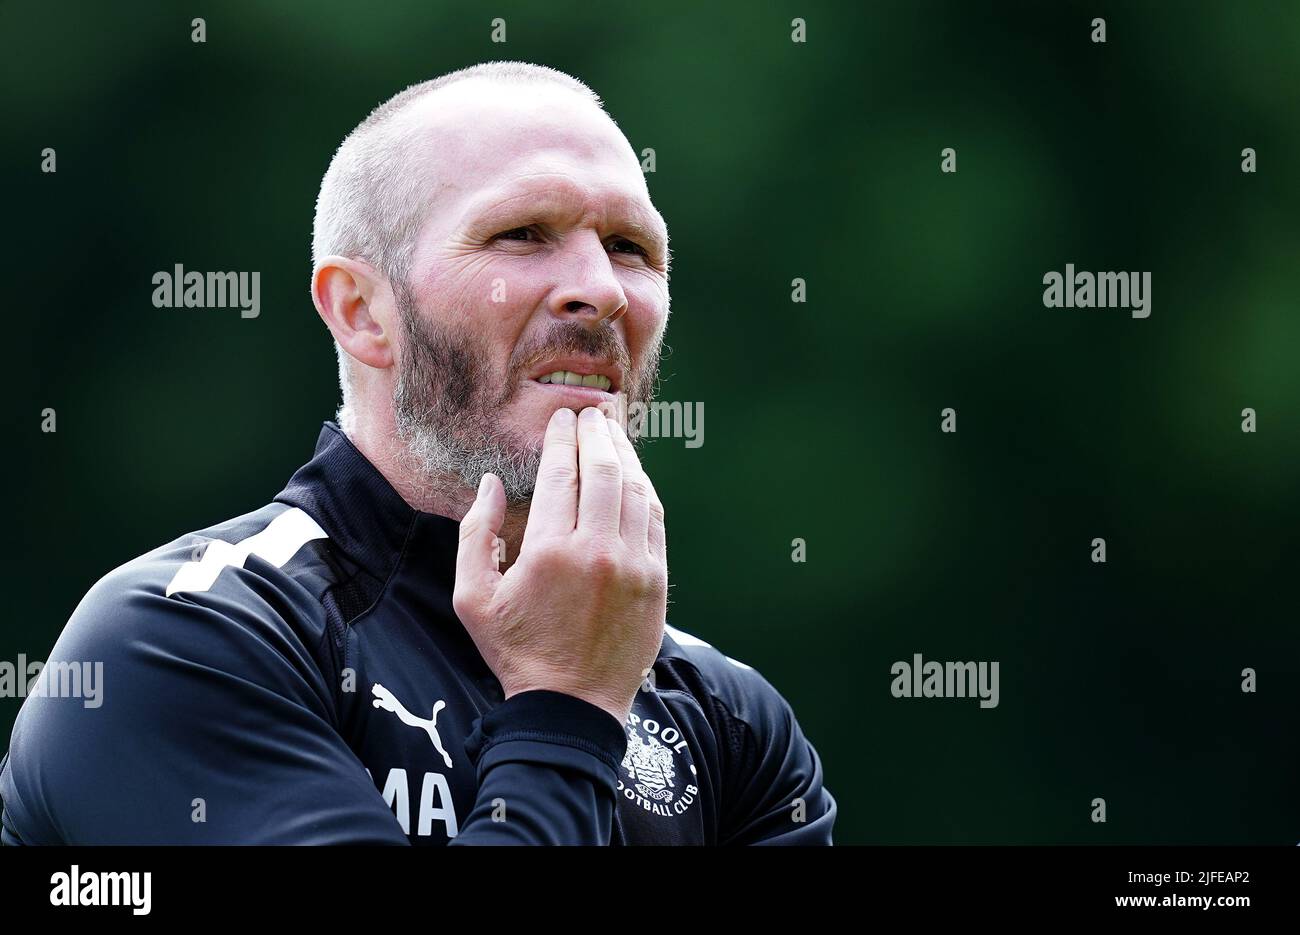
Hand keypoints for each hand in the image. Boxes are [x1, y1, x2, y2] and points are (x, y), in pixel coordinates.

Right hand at [453, 406, 666, 723]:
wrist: (572, 706)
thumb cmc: (517, 650)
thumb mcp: (473, 598)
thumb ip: (476, 534)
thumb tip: (492, 483)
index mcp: (549, 552)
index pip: (562, 474)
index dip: (562, 439)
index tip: (562, 418)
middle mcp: (597, 552)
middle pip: (604, 471)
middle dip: (597, 434)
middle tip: (592, 413)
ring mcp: (633, 565)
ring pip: (635, 490)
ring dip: (625, 455)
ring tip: (614, 432)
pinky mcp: (656, 580)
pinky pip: (654, 519)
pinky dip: (644, 489)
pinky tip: (634, 474)